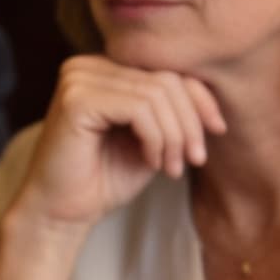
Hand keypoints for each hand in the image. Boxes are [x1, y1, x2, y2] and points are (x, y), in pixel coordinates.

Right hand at [12, 56, 225, 235]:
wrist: (62, 213)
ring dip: (175, 136)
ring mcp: (78, 80)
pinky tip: (151, 162)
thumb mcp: (150, 138)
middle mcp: (86, 66)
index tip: (217, 131)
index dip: (200, 99)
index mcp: (102, 69)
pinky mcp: (76, 100)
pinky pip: (139, 109)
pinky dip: (156, 139)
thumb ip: (171, 112)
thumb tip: (210, 97)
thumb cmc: (103, 179)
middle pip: (166, 79)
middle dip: (189, 123)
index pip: (166, 69)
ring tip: (171, 167)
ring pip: (157, 94)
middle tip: (193, 160)